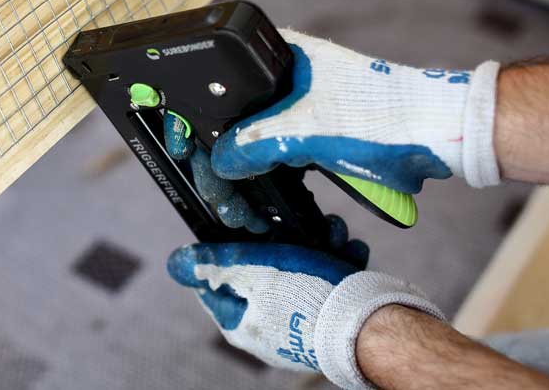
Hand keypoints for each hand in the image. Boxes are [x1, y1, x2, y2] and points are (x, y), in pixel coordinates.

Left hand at [168, 239, 442, 389]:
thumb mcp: (252, 270)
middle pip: (263, 265)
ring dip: (318, 242)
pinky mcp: (330, 315)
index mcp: (239, 319)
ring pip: (300, 266)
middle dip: (285, 236)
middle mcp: (266, 324)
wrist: (372, 326)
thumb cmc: (307, 298)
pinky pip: (328, 279)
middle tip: (301, 221)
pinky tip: (349, 250)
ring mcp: (299, 321)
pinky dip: (339, 261)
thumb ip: (214, 263)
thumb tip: (176, 262)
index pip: (215, 277)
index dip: (225, 245)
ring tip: (334, 232)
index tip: (241, 222)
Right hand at [210, 29, 500, 192]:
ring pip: (254, 139)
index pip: (219, 80)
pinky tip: (260, 200)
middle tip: (217, 191)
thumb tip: (220, 161)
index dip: (196, 115)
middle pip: (233, 115)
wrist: (437, 134)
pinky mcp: (317, 130)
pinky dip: (267, 176)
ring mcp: (302, 103)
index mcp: (281, 54)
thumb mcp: (306, 129)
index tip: (182, 144)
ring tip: (238, 206)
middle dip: (220, 158)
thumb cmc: (383, 114)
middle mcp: (286, 74)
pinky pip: (278, 153)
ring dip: (243, 173)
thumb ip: (254, 143)